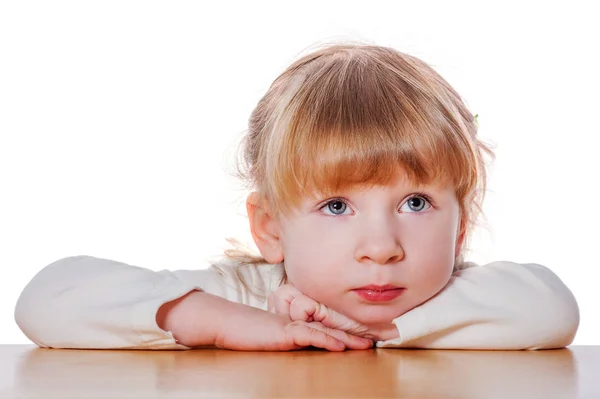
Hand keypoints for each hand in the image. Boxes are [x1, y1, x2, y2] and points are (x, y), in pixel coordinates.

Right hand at [158, 291, 371, 350]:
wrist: (226, 323)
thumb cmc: (250, 331)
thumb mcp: (277, 336)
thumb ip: (296, 337)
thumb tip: (317, 344)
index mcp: (302, 323)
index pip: (332, 326)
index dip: (352, 330)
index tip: (372, 336)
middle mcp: (300, 321)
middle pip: (335, 326)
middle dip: (358, 333)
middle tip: (381, 338)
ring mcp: (292, 325)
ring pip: (326, 330)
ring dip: (348, 338)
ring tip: (368, 345)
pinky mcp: (282, 332)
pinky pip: (307, 336)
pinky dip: (324, 341)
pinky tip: (339, 346)